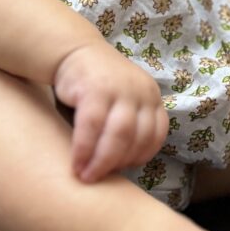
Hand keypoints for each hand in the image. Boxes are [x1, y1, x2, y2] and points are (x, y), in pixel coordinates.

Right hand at [53, 43, 168, 182]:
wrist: (73, 50)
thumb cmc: (96, 87)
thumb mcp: (121, 104)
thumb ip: (127, 129)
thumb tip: (120, 170)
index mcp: (152, 97)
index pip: (155, 136)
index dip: (139, 157)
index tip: (120, 169)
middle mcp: (142, 91)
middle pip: (138, 138)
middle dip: (117, 164)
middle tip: (98, 180)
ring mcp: (120, 88)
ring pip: (119, 135)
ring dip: (102, 161)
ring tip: (86, 176)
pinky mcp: (96, 88)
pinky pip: (93, 125)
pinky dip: (84, 148)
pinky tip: (76, 162)